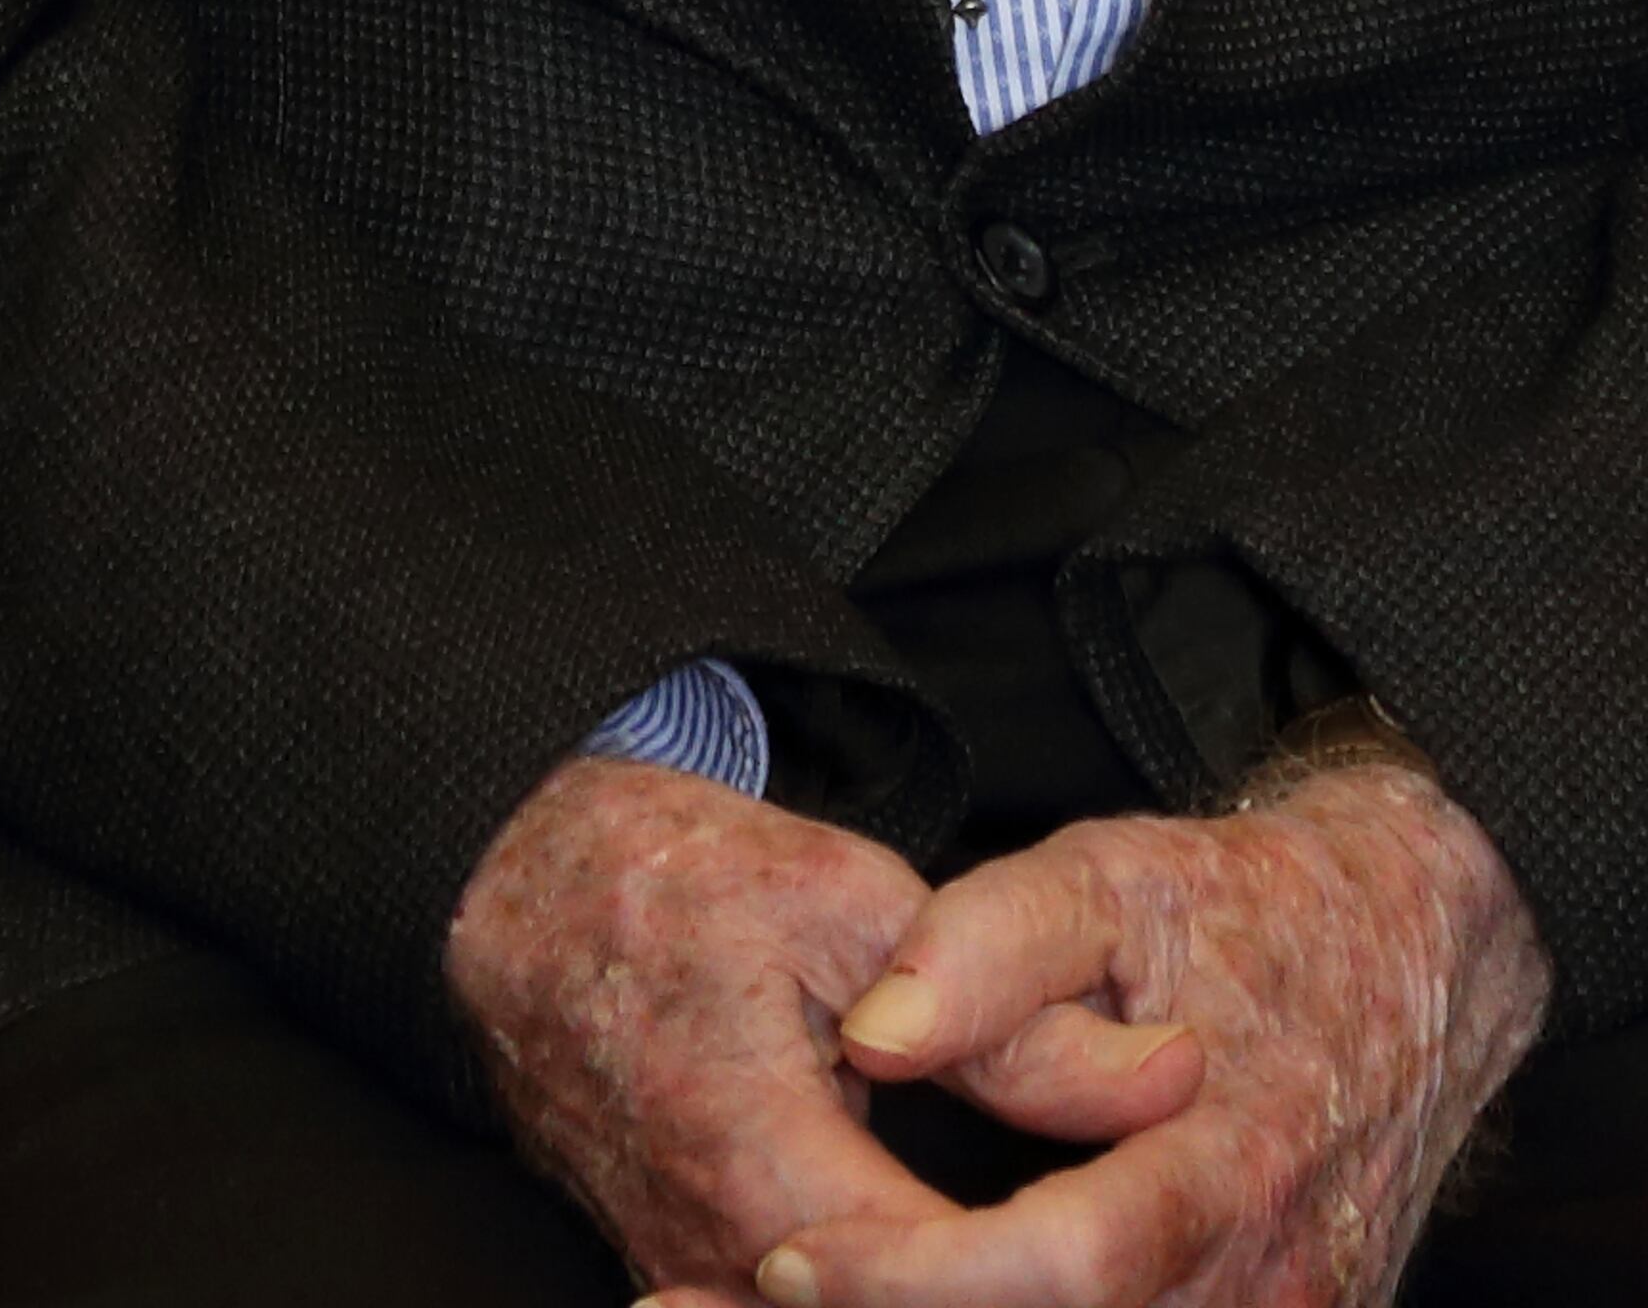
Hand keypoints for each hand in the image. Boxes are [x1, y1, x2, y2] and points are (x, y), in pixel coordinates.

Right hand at [447, 755, 1199, 1307]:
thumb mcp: (849, 902)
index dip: (1068, 1267)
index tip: (1155, 1207)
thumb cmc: (665, 875)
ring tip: (1051, 1256)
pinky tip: (959, 1269)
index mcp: (763, 1166)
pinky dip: (883, 1293)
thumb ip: (1013, 1015)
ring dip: (953, 1293)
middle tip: (1116, 1246)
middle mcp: (719, 1256)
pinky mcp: (685, 1279)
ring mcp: (693, 1280)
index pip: (956, 1283)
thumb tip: (1174, 1077)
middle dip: (1018, 1289)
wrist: (503, 891)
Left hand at [761, 768, 1550, 1305]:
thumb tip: (872, 1033)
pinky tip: (906, 1298)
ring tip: (784, 1300)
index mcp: (1230, 1166)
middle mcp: (1265, 1282)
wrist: (1412, 958)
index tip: (785, 1254)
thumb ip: (988, 949)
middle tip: (736, 1301)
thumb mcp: (1113, 881)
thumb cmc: (1242, 911)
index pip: (1062, 1271)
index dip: (914, 1281)